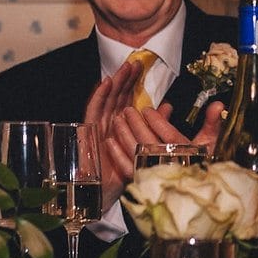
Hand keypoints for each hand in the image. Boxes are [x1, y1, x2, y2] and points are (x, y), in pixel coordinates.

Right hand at [82, 60, 148, 203]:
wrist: (104, 195)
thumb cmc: (122, 175)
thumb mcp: (147, 148)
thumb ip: (158, 127)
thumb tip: (168, 106)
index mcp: (121, 127)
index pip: (126, 100)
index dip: (132, 84)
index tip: (141, 68)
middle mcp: (108, 125)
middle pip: (116, 98)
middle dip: (125, 80)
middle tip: (135, 62)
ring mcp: (98, 128)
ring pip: (107, 101)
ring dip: (115, 83)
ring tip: (124, 67)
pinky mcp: (89, 133)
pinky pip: (93, 112)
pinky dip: (99, 96)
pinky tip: (106, 83)